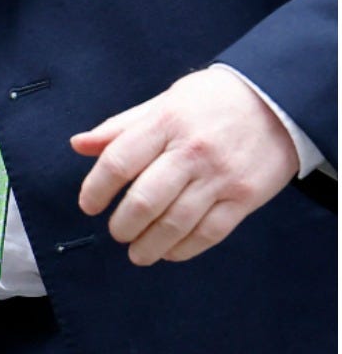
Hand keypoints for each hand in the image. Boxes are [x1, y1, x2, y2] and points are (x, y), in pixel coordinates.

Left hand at [71, 68, 298, 264]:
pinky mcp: (245, 198)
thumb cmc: (210, 100)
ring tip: (136, 253)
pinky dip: (185, 248)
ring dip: (150, 244)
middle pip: (146, 198)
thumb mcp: (163, 102)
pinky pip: (211, 232)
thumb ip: (121, 127)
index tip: (88, 205)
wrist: (275, 102)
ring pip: (177, 222)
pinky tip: (169, 252)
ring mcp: (220, 177)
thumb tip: (78, 145)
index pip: (119, 161)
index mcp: (165, 123)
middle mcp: (191, 151)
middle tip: (115, 233)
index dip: (97, 188)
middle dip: (123, 224)